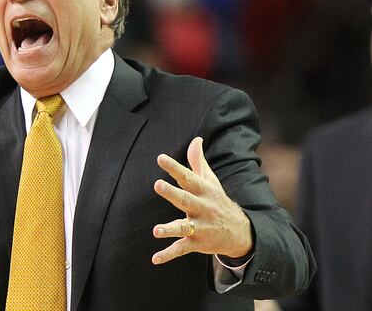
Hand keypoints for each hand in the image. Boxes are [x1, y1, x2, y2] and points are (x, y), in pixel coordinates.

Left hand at [151, 137, 252, 263]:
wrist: (241, 232)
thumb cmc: (218, 201)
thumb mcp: (210, 181)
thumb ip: (198, 161)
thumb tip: (196, 139)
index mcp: (203, 191)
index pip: (187, 177)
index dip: (174, 167)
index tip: (160, 158)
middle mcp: (202, 208)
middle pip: (185, 199)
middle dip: (172, 193)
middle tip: (157, 185)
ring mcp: (199, 227)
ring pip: (183, 227)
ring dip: (170, 229)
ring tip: (156, 230)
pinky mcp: (197, 243)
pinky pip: (181, 249)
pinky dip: (168, 254)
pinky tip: (155, 258)